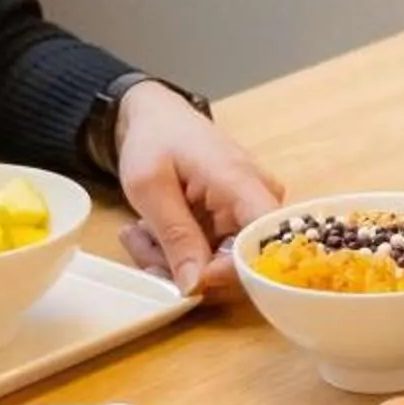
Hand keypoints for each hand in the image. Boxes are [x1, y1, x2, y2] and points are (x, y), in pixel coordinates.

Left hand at [108, 82, 283, 294]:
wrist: (158, 117)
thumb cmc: (156, 139)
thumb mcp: (150, 187)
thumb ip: (176, 236)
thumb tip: (195, 287)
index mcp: (243, 184)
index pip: (265, 246)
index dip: (231, 274)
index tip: (187, 281)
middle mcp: (258, 203)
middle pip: (240, 266)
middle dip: (185, 270)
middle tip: (141, 246)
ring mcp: (248, 216)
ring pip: (220, 268)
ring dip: (172, 261)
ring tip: (138, 233)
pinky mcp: (235, 226)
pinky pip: (211, 258)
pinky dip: (175, 254)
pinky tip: (149, 232)